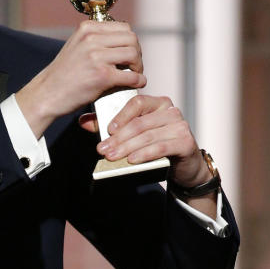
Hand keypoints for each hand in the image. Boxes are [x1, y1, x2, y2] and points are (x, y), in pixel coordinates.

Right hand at [16, 20, 147, 138]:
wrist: (47, 93)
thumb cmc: (63, 74)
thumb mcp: (76, 46)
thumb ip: (96, 40)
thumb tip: (123, 41)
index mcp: (87, 29)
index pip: (124, 27)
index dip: (131, 41)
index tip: (129, 53)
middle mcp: (91, 39)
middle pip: (131, 39)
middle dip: (137, 53)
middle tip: (134, 65)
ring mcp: (96, 57)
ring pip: (133, 54)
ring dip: (139, 66)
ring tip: (134, 74)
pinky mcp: (102, 76)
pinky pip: (131, 76)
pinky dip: (138, 80)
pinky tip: (136, 84)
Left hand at [79, 94, 210, 189]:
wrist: (185, 166)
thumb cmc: (158, 146)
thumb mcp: (134, 135)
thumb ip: (111, 127)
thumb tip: (84, 121)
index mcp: (158, 103)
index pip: (137, 102)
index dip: (121, 116)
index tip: (107, 130)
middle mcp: (171, 111)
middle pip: (140, 122)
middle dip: (118, 138)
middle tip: (103, 150)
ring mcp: (180, 126)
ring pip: (147, 135)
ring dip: (127, 147)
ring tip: (112, 157)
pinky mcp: (185, 142)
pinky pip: (161, 147)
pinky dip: (144, 154)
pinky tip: (132, 160)